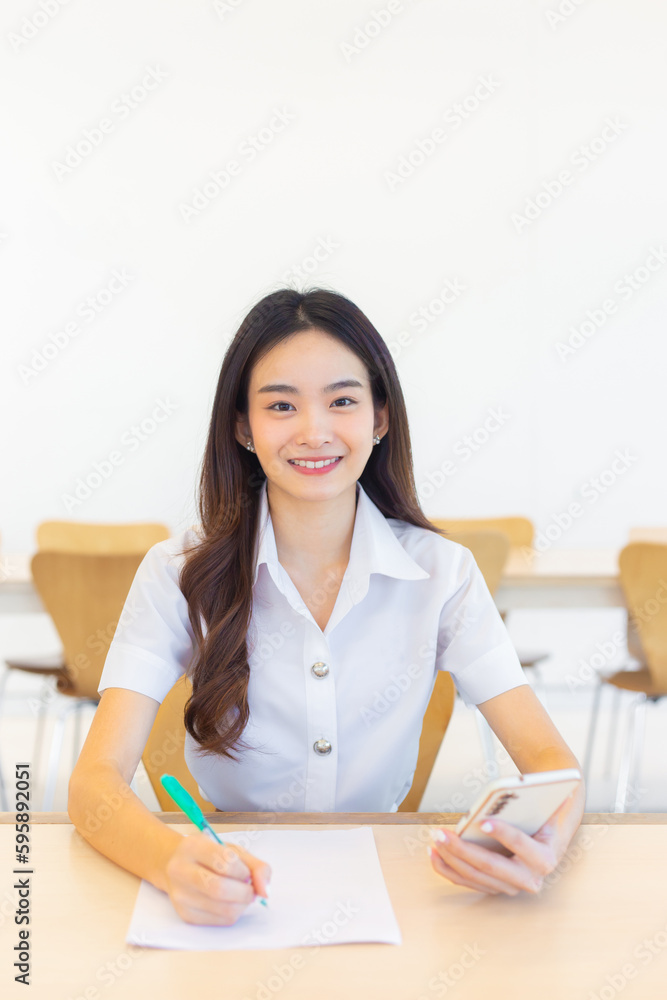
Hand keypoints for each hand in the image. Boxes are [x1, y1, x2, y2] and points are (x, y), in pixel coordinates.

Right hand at [164, 832, 271, 924]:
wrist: (178, 866)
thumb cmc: (210, 856)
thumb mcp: (233, 850)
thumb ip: (256, 866)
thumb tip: (265, 891)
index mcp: (193, 847)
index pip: (225, 862)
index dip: (243, 871)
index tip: (246, 872)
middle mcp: (180, 870)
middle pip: (220, 889)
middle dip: (245, 892)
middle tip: (250, 889)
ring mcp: (180, 895)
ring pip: (222, 909)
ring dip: (242, 904)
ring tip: (241, 895)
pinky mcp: (185, 915)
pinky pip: (219, 921)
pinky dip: (234, 914)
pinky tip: (230, 903)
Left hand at [428, 795, 577, 895]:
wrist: (549, 839)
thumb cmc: (545, 820)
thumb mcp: (549, 808)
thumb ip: (539, 799)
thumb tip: (521, 787)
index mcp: (544, 858)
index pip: (521, 844)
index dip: (503, 833)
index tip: (484, 822)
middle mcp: (529, 878)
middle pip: (490, 866)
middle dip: (462, 850)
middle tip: (442, 834)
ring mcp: (510, 886)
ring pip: (475, 876)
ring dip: (450, 858)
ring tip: (435, 840)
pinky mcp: (495, 887)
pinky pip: (467, 881)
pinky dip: (448, 868)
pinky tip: (435, 853)